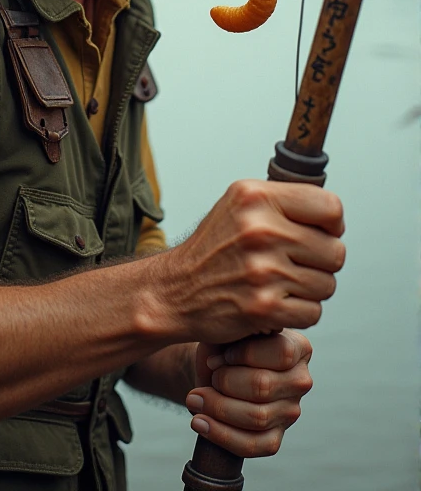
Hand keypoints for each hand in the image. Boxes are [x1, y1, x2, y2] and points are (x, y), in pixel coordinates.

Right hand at [154, 179, 344, 343]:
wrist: (175, 290)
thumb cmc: (214, 247)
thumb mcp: (239, 204)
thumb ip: (283, 201)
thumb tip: (334, 215)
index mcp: (256, 197)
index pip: (331, 208)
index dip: (332, 225)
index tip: (319, 233)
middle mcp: (260, 230)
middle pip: (335, 251)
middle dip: (321, 262)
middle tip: (294, 264)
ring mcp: (263, 270)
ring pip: (327, 284)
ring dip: (310, 289)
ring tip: (281, 283)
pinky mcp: (264, 307)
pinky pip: (313, 312)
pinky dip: (299, 312)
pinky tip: (275, 302)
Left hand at [186, 331, 312, 456]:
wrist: (213, 369)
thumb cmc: (224, 344)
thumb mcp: (230, 328)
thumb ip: (238, 326)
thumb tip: (240, 329)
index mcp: (298, 347)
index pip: (281, 353)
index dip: (244, 355)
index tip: (218, 356)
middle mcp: (300, 381)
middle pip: (264, 387)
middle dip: (225, 382)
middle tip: (207, 377)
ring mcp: (290, 412)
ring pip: (256, 418)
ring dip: (218, 408)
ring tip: (194, 399)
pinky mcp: (275, 438)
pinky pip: (252, 446)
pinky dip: (221, 435)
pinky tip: (199, 422)